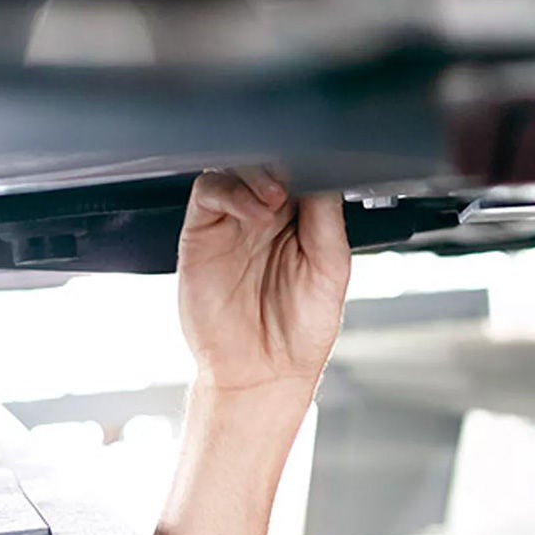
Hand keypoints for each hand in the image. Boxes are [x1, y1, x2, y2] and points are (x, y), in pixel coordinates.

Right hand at [177, 168, 350, 406]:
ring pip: (237, 167)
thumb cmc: (299, 333)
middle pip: (268, 160)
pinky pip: (209, 192)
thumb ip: (327, 219)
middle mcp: (267, 217)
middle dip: (282, 162)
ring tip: (276, 200)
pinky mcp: (203, 233)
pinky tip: (254, 212)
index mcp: (303, 220)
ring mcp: (233, 223)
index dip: (310, 162)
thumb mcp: (332, 271)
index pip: (304, 169)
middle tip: (294, 182)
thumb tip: (322, 174)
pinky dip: (231, 191)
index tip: (320, 167)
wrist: (260, 373)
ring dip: (258, 174)